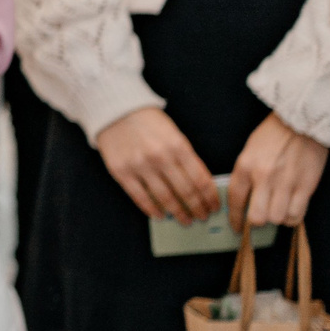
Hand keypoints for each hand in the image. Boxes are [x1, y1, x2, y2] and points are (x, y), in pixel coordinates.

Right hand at [96, 106, 219, 223]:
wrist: (115, 110)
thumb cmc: (148, 122)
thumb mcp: (174, 134)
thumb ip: (186, 158)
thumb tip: (199, 186)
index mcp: (178, 146)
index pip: (201, 180)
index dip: (210, 197)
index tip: (214, 207)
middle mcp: (160, 158)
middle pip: (186, 192)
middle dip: (197, 208)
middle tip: (202, 216)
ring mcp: (140, 166)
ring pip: (165, 198)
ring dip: (178, 213)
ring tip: (186, 220)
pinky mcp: (122, 172)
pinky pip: (140, 197)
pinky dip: (152, 209)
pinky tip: (160, 215)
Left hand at [230, 111, 328, 230]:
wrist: (303, 121)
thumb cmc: (274, 134)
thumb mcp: (250, 150)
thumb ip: (246, 174)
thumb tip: (244, 200)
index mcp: (245, 166)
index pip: (235, 200)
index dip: (234, 218)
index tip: (236, 227)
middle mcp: (263, 177)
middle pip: (257, 217)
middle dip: (256, 222)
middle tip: (260, 218)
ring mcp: (286, 183)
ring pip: (277, 219)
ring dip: (277, 218)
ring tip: (278, 209)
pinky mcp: (306, 187)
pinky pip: (296, 215)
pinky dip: (292, 217)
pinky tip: (291, 209)